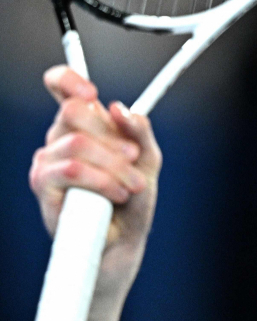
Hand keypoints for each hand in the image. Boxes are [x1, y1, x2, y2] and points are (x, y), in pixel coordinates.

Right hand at [29, 66, 161, 299]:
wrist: (124, 241)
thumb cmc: (132, 198)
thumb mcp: (148, 158)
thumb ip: (139, 130)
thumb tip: (118, 108)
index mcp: (85, 124)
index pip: (62, 88)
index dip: (68, 79)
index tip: (92, 92)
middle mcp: (62, 137)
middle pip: (72, 111)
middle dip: (111, 136)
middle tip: (133, 159)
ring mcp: (49, 161)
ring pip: (77, 144)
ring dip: (112, 165)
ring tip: (130, 185)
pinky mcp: (43, 185)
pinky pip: (71, 169)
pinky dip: (100, 180)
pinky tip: (115, 194)